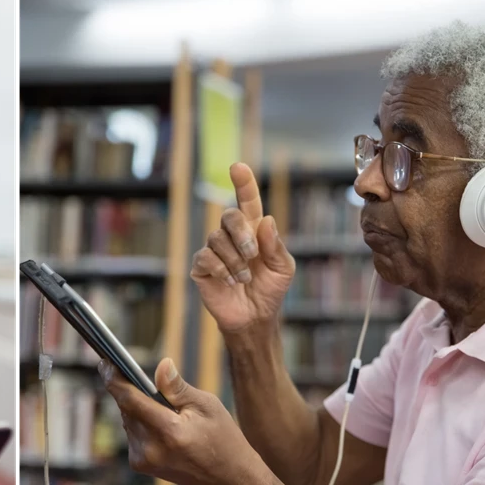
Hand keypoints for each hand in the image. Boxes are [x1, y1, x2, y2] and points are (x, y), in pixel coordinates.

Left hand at [101, 358, 268, 484]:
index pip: (130, 400)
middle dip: (130, 390)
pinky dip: (141, 423)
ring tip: (163, 407)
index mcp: (169, 432)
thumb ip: (178, 388)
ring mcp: (143, 459)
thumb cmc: (223, 439)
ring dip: (137, 408)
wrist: (226, 480)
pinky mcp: (139, 465)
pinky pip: (132, 433)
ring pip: (127, 419)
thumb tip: (162, 365)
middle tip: (135, 373)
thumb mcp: (207, 406)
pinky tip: (161, 425)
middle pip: (126, 408)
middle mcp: (151, 448)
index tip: (106, 362)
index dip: (114, 379)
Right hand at [190, 163, 294, 332]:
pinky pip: (206, 257)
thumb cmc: (270, 290)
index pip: (247, 201)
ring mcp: (214, 250)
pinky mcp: (201, 267)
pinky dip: (222, 269)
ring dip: (235, 260)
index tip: (237, 166)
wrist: (254, 318)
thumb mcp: (283, 267)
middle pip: (229, 215)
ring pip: (217, 238)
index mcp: (253, 231)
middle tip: (252, 255)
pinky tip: (230, 281)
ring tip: (244, 278)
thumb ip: (275, 244)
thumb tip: (265, 220)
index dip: (243, 183)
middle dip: (242, 234)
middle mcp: (231, 236)